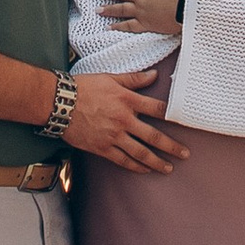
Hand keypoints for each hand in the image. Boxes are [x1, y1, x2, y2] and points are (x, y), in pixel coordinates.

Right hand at [62, 66, 183, 173]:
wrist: (59, 102)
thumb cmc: (84, 87)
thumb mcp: (110, 78)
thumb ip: (134, 79)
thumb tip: (154, 75)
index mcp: (127, 100)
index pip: (157, 108)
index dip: (172, 115)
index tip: (185, 122)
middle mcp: (124, 119)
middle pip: (154, 136)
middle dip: (171, 147)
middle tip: (185, 154)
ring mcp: (113, 136)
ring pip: (140, 153)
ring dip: (156, 162)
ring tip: (168, 168)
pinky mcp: (102, 148)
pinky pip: (122, 160)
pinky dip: (135, 166)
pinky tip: (144, 170)